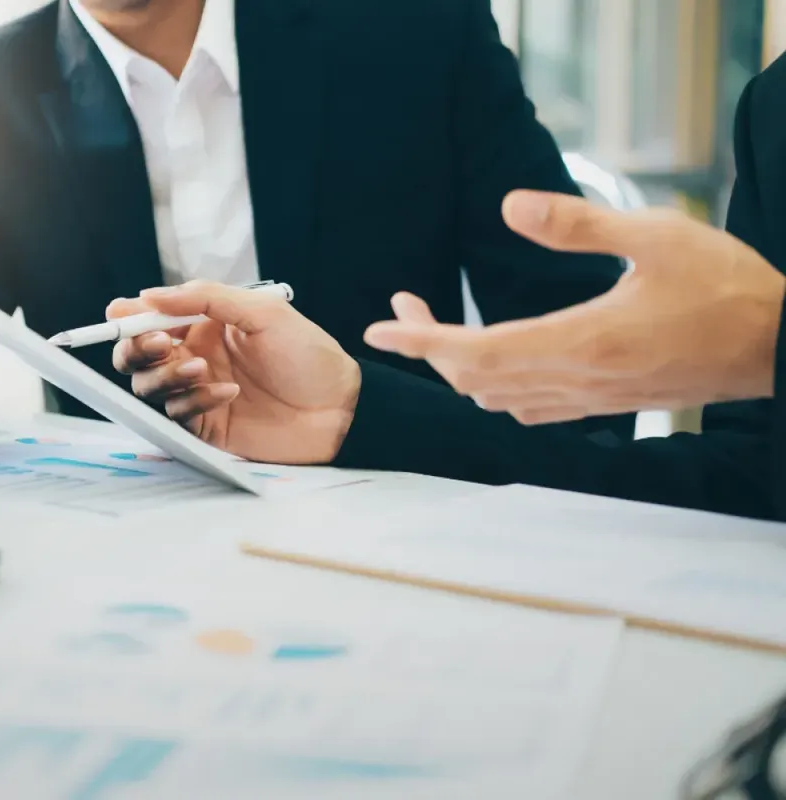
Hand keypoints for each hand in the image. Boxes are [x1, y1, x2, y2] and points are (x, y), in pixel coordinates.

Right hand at [109, 281, 360, 463]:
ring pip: (149, 387)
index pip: (150, 319)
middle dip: (136, 350)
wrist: (340, 408)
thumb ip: (204, 299)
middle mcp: (195, 357)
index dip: (130, 318)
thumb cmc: (309, 355)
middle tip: (160, 345)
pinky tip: (228, 392)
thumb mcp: (261, 312)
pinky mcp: (205, 427)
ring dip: (166, 375)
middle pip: (136, 357)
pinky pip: (177, 415)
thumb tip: (148, 295)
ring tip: (200, 370)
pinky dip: (195, 401)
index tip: (122, 316)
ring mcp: (198, 393)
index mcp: (204, 325)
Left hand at [363, 190, 785, 424]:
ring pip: (496, 398)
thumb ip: (577, 223)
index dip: (420, 341)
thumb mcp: (655, 234)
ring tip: (438, 329)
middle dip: (428, 347)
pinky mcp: (604, 405)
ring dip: (457, 367)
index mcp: (580, 341)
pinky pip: (528, 409)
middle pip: (473, 378)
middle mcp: (576, 381)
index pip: (475, 350)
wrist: (779, 345)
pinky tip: (492, 361)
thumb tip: (507, 206)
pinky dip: (492, 387)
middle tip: (405, 308)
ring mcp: (589, 400)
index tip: (379, 328)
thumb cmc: (724, 286)